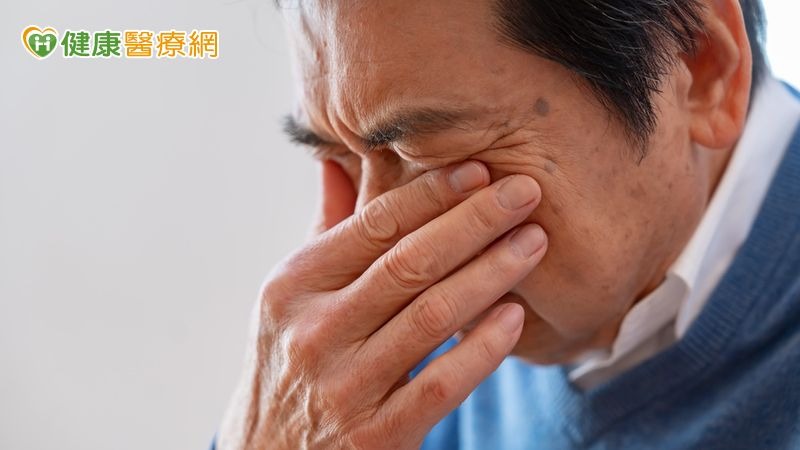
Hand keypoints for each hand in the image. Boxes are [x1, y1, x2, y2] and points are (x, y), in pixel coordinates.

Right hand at [218, 160, 546, 448]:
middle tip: (526, 191)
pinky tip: (515, 316)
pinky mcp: (376, 436)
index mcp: (293, 285)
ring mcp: (344, 387)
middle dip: (475, 221)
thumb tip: (337, 159)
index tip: (481, 168)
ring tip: (534, 242)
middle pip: (410, 263)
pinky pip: (441, 384)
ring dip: (491, 273)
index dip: (431, 194)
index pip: (373, 226)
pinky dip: (483, 348)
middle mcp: (314, 331)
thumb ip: (324, 232)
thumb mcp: (291, 298)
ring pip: (433, 317)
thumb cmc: (291, 363)